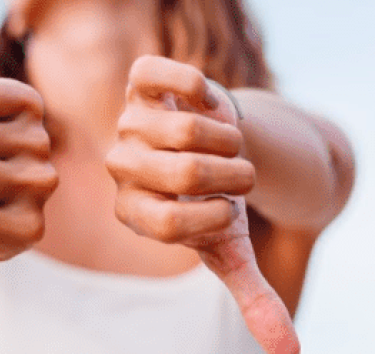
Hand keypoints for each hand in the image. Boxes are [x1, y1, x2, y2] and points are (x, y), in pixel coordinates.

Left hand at [106, 56, 299, 353]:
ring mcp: (129, 121)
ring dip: (230, 136)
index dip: (214, 218)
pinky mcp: (140, 81)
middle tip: (241, 174)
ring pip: (186, 126)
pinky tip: (209, 99)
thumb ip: (253, 299)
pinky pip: (161, 74)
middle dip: (233, 175)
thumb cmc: (220, 201)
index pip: (169, 225)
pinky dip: (197, 85)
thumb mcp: (234, 248)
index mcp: (133, 213)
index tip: (229, 212)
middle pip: (184, 173)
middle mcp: (120, 167)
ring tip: (230, 143)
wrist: (216, 143)